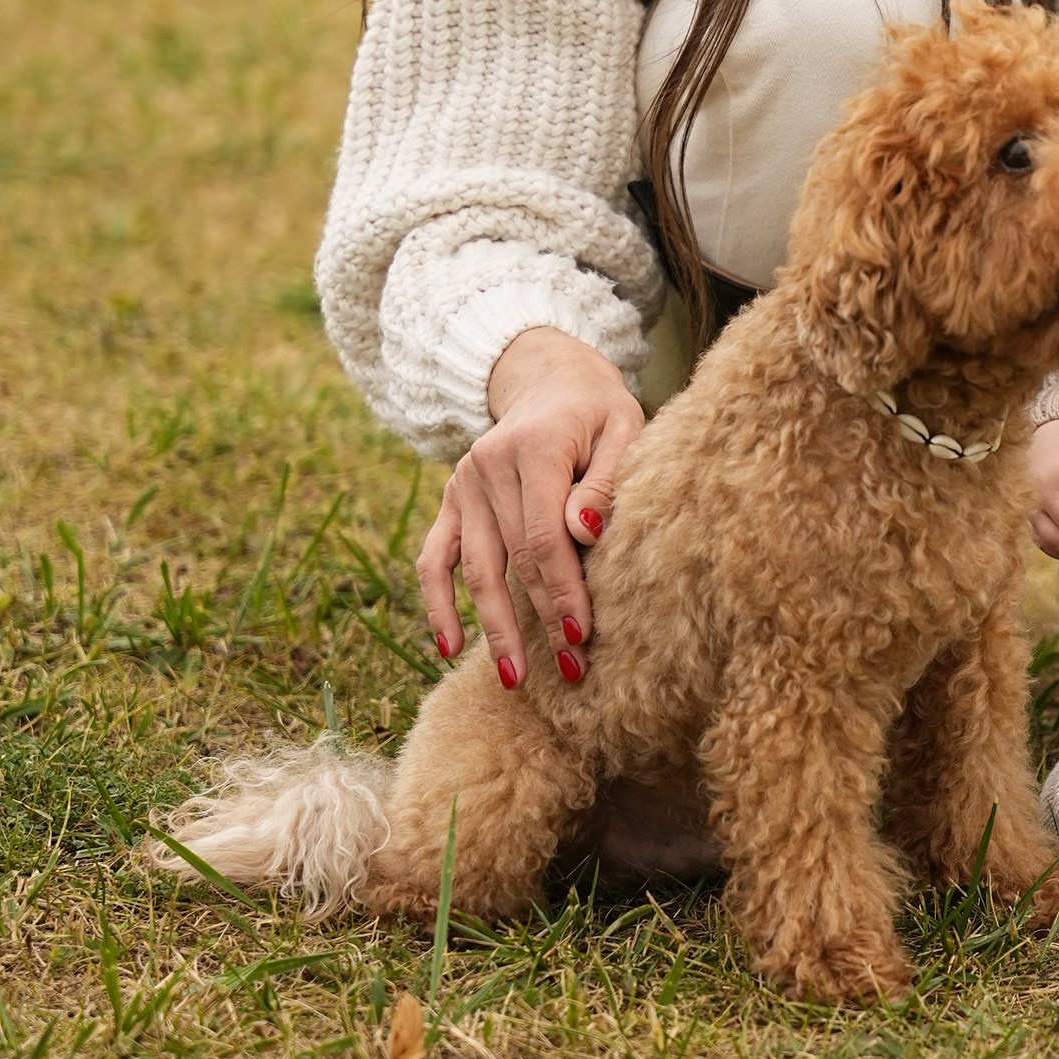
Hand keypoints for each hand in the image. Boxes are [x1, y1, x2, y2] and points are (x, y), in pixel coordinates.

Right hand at [417, 326, 646, 687]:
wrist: (550, 380)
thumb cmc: (599, 412)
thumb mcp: (622, 429)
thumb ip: (604, 480)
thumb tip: (585, 531)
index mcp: (533, 447)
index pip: (543, 536)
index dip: (562, 590)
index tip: (582, 636)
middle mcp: (488, 465)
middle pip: (512, 559)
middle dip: (540, 619)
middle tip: (569, 672)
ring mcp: (463, 483)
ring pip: (475, 568)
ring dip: (494, 626)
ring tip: (514, 678)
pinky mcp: (451, 499)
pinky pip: (436, 558)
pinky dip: (437, 603)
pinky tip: (449, 646)